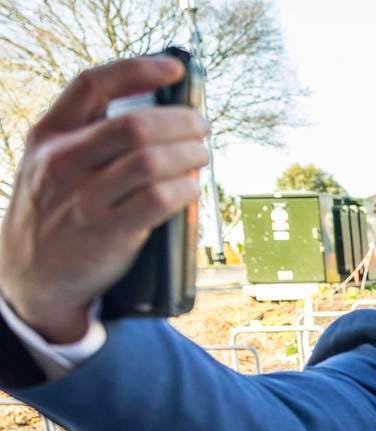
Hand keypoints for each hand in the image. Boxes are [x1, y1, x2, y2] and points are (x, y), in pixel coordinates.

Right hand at [0, 56, 208, 339]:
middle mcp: (63, 161)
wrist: (30, 274)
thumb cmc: (55, 210)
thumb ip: (89, 136)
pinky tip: (193, 186)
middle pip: (135, 125)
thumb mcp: (51, 163)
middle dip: (181, 122)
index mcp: (49, 134)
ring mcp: (84, 199)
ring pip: (151, 161)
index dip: (137, 69)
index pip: (93, 85)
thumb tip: (160, 117)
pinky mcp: (108, 233)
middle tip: (201, 127)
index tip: (174, 69)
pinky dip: (186, 188)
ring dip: (190, 154)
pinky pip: (159, 200)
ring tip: (202, 155)